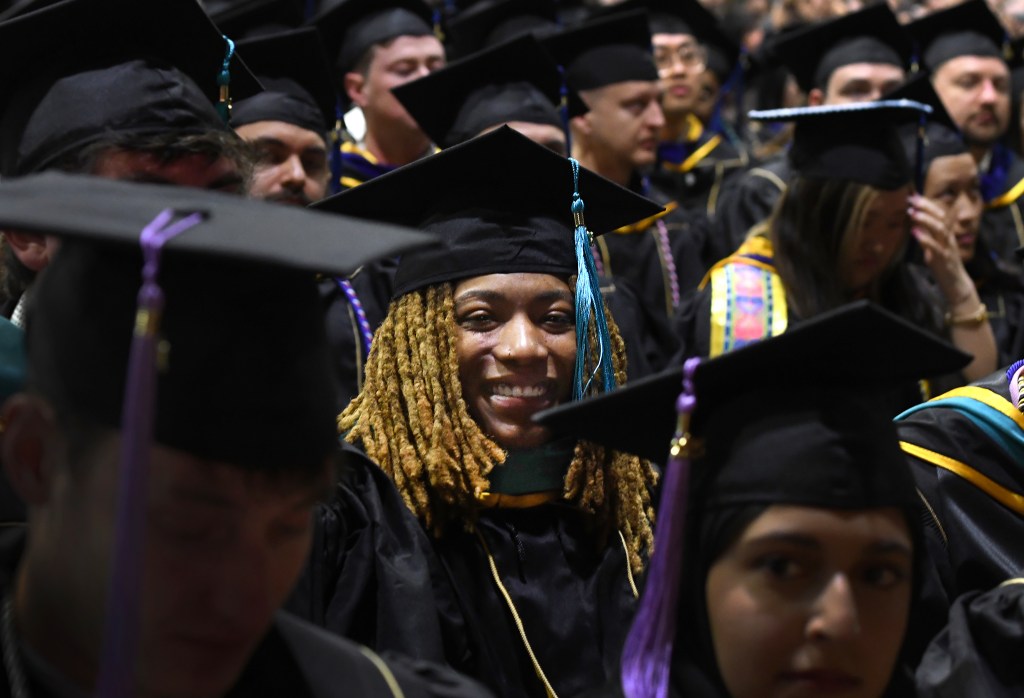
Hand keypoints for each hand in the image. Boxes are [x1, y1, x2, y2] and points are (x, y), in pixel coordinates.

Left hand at [908, 193, 975, 307]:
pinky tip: (915, 232)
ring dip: (926, 220)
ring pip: (940, 230)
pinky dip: (925, 239)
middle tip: (912, 199)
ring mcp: (947, 248)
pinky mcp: (944, 259)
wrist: (956, 284)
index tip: (913, 196)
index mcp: (947, 235)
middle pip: (941, 218)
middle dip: (927, 207)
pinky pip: (936, 248)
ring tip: (913, 212)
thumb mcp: (935, 248)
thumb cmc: (944, 265)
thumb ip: (928, 236)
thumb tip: (917, 223)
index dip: (927, 204)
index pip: (939, 215)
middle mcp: (949, 239)